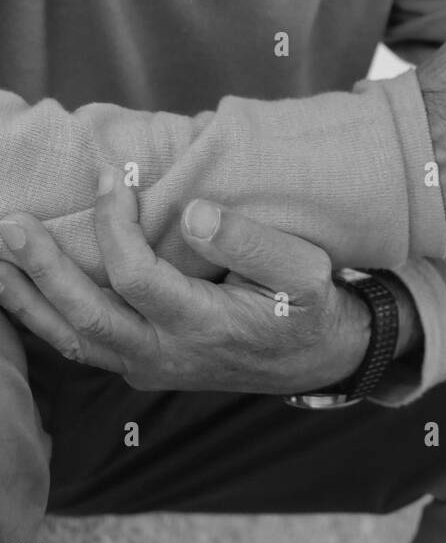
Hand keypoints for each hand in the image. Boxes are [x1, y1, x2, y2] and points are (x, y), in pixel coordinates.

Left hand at [0, 176, 371, 394]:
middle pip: (86, 318)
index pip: (138, 278)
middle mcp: (165, 355)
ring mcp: (148, 365)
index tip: (115, 176)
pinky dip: (42, 317)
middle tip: (10, 225)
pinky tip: (19, 287)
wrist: (318, 357)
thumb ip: (249, 242)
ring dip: (27, 298)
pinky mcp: (140, 364)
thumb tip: (193, 212)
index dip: (117, 226)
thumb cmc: (309, 307)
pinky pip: (78, 345)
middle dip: (43, 269)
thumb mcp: (303, 271)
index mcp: (205, 327)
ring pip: (70, 339)